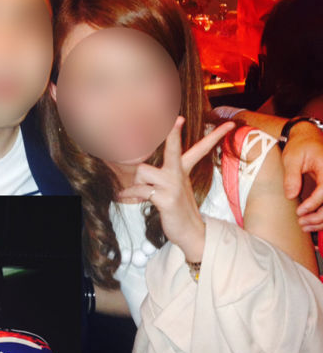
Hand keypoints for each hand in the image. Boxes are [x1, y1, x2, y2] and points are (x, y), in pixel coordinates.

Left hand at [118, 116, 234, 261]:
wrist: (190, 232)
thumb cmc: (178, 209)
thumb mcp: (173, 187)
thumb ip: (160, 175)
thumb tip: (141, 169)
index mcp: (183, 170)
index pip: (200, 149)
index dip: (215, 135)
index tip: (229, 125)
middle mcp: (179, 175)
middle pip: (173, 148)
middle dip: (174, 134)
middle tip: (177, 119)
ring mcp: (173, 187)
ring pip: (143, 171)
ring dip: (137, 182)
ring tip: (140, 191)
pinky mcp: (166, 200)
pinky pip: (140, 190)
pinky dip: (128, 193)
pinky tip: (123, 196)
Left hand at [281, 121, 322, 230]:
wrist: (307, 138)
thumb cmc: (300, 146)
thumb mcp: (292, 158)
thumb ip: (292, 176)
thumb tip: (291, 196)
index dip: (313, 203)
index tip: (299, 211)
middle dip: (319, 216)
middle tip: (302, 222)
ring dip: (321, 220)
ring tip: (305, 226)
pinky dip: (322, 216)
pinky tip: (311, 223)